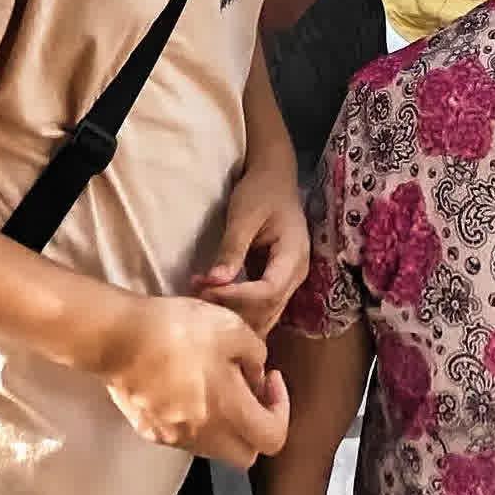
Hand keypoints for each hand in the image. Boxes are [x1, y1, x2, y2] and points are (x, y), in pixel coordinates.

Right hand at [100, 294, 289, 465]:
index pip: (273, 438)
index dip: (281, 408)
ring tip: (214, 377)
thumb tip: (256, 373)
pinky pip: (184, 435)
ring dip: (224, 420)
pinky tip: (185, 382)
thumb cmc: (179, 330)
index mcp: (228, 412)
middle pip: (245, 454)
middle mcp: (203, 436)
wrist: (119, 338)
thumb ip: (256, 353)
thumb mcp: (232, 327)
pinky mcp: (150, 432)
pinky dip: (194, 417)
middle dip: (255, 425)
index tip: (270, 377)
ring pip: (214, 445)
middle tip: (247, 386)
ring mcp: (174, 439)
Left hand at [193, 162, 308, 336]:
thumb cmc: (261, 191)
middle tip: (198, 300)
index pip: (268, 291)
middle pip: (268, 310)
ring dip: (234, 316)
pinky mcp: (276, 282)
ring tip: (203, 303)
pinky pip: (261, 308)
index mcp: (293, 254)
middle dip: (233, 311)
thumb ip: (232, 249)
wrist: (275, 178)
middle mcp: (297, 274)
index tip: (205, 291)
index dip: (237, 298)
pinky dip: (238, 311)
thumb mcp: (244, 214)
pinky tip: (214, 302)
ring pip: (265, 315)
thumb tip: (214, 283)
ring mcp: (289, 281)